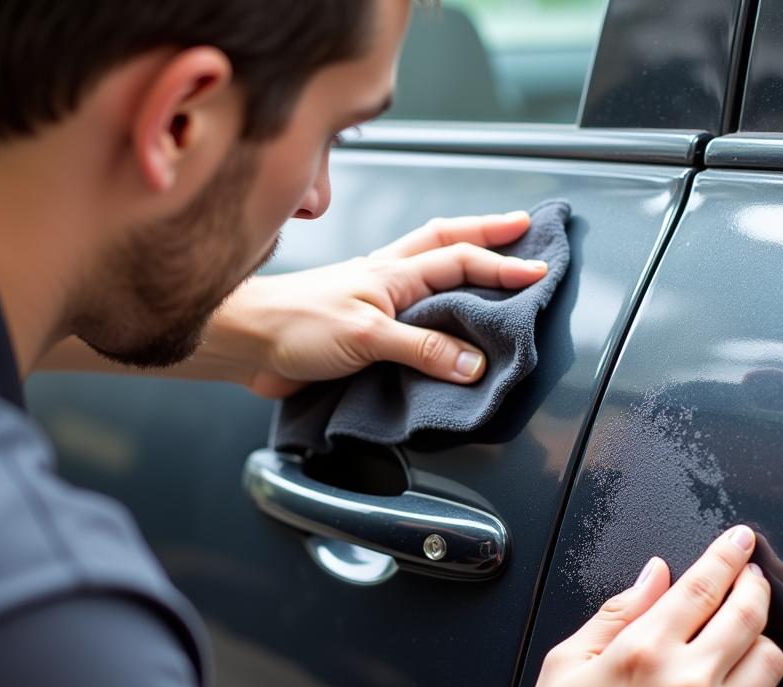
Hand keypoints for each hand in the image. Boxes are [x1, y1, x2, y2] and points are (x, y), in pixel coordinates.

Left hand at [206, 211, 548, 397]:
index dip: (501, 265)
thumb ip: (421, 347)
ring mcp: (373, 303)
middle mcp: (385, 281)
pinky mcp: (361, 333)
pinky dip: (432, 316)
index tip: (537, 271)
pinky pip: (408, 318)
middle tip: (523, 229)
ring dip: (460, 262)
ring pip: (426, 272)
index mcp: (391, 273)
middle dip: (487, 233)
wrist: (246, 345)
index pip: (459, 260)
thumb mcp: (365, 337)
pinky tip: (440, 328)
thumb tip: (471, 362)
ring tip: (492, 260)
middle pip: (445, 245)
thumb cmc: (294, 325)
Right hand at [502, 526, 782, 686]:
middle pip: (749, 615)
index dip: (726, 556)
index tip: (738, 542)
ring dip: (758, 642)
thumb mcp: (563, 670)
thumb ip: (613, 616)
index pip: (702, 586)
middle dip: (754, 586)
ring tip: (736, 644)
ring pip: (770, 664)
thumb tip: (652, 577)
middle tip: (750, 578)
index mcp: (643, 654)